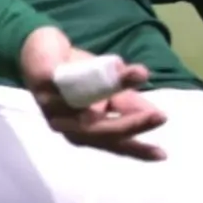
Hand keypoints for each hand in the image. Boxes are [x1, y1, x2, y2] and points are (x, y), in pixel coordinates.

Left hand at [21, 26, 165, 160]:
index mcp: (83, 130)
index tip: (162, 154)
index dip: (137, 149)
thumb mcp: (107, 89)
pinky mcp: (43, 83)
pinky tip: (115, 66)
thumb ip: (128, 102)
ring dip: (116, 91)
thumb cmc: (74, 74)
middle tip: (159, 117)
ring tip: (139, 78)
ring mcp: (53, 107)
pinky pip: (73, 81)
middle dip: (132, 124)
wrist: (40, 48)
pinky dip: (95, 73)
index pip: (113, 143)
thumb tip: (156, 114)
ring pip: (87, 106)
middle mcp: (67, 126)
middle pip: (101, 132)